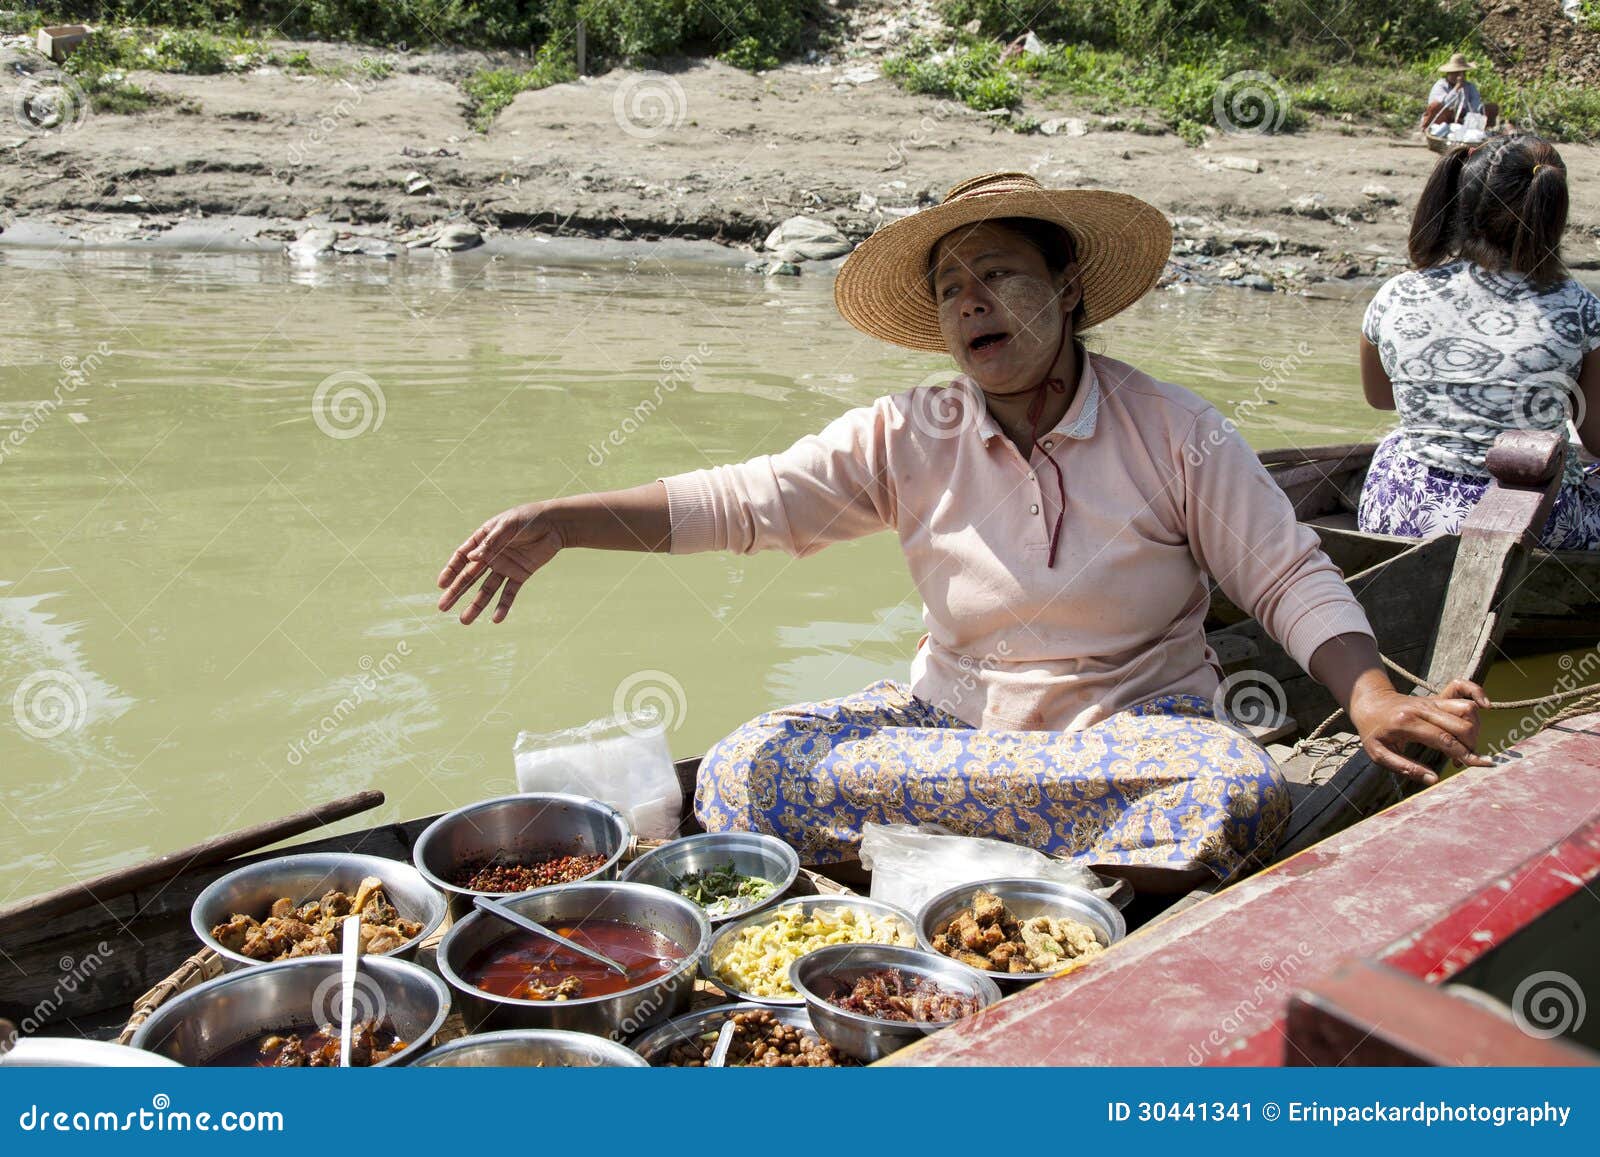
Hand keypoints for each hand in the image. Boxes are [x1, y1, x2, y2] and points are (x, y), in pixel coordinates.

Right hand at [436, 502, 563, 623]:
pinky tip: (496, 619)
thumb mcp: (508, 526)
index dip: (451, 570)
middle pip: (470, 576)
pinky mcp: (520, 575)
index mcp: (483, 540)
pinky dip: (503, 606)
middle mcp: (491, 555)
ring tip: (465, 620)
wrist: (555, 524)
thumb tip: (471, 558)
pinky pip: (509, 593)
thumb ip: (491, 542)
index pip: (462, 557)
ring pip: (487, 589)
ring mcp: (505, 566)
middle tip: (443, 607)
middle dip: (456, 591)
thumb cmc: (528, 519)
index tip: (442, 584)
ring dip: (476, 604)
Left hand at [1348, 678, 1491, 784]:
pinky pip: (1463, 688)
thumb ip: (1406, 768)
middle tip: (1462, 759)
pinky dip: (1477, 693)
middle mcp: (1423, 709)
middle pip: (1461, 724)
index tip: (1478, 765)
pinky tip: (1484, 705)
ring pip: (1467, 708)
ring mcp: (1431, 701)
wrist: (1369, 703)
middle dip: (1470, 745)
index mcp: (1407, 723)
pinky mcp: (1436, 697)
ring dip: (1475, 728)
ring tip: (1464, 744)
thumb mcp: (1379, 754)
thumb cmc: (1373, 732)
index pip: (1444, 739)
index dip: (1463, 754)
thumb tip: (1434, 780)